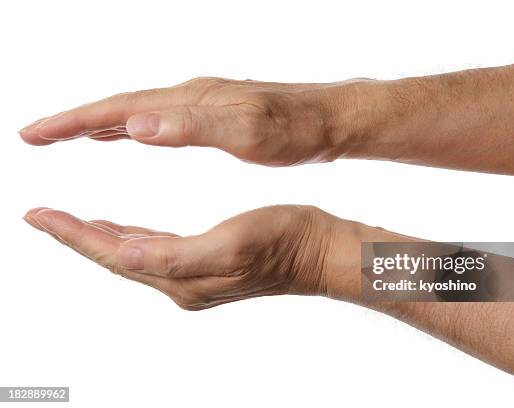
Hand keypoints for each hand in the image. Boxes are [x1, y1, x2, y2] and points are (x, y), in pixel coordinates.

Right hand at [19, 77, 373, 165]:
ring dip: (102, 123)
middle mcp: (190, 98)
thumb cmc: (295, 129)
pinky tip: (132, 134)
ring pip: (139, 112)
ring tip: (73, 134)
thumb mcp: (248, 132)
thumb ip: (193, 127)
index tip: (35, 135)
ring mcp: (202, 105)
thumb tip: (137, 125)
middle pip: (121, 107)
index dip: (73, 122)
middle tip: (38, 135)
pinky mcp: (215, 116)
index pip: (119, 110)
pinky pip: (161, 119)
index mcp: (190, 103)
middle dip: (76, 121)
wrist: (329, 120)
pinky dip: (135, 126)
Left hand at [23, 205, 337, 309]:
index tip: (39, 215)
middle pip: (116, 257)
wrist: (317, 252)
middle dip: (77, 237)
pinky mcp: (206, 263)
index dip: (75, 235)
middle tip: (42, 215)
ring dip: (100, 238)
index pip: (115, 255)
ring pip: (133, 254)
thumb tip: (126, 255)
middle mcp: (182, 282)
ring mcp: (194, 275)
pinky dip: (132, 236)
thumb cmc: (281, 242)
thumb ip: (176, 255)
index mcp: (182, 277)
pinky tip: (126, 229)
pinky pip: (155, 250)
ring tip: (72, 222)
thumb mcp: (230, 244)